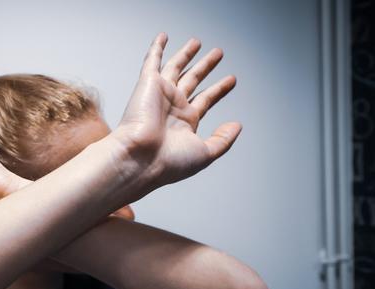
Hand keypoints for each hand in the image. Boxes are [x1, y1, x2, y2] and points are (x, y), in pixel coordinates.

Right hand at [110, 33, 240, 188]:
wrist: (140, 159)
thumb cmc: (167, 162)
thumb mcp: (205, 153)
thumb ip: (222, 139)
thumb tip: (236, 125)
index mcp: (185, 123)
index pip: (206, 100)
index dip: (219, 89)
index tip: (231, 80)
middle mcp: (172, 107)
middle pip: (193, 80)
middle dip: (205, 67)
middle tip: (217, 54)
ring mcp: (160, 94)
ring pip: (176, 68)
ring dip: (187, 54)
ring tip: (198, 42)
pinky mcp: (147, 84)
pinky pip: (152, 62)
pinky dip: (157, 49)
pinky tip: (163, 37)